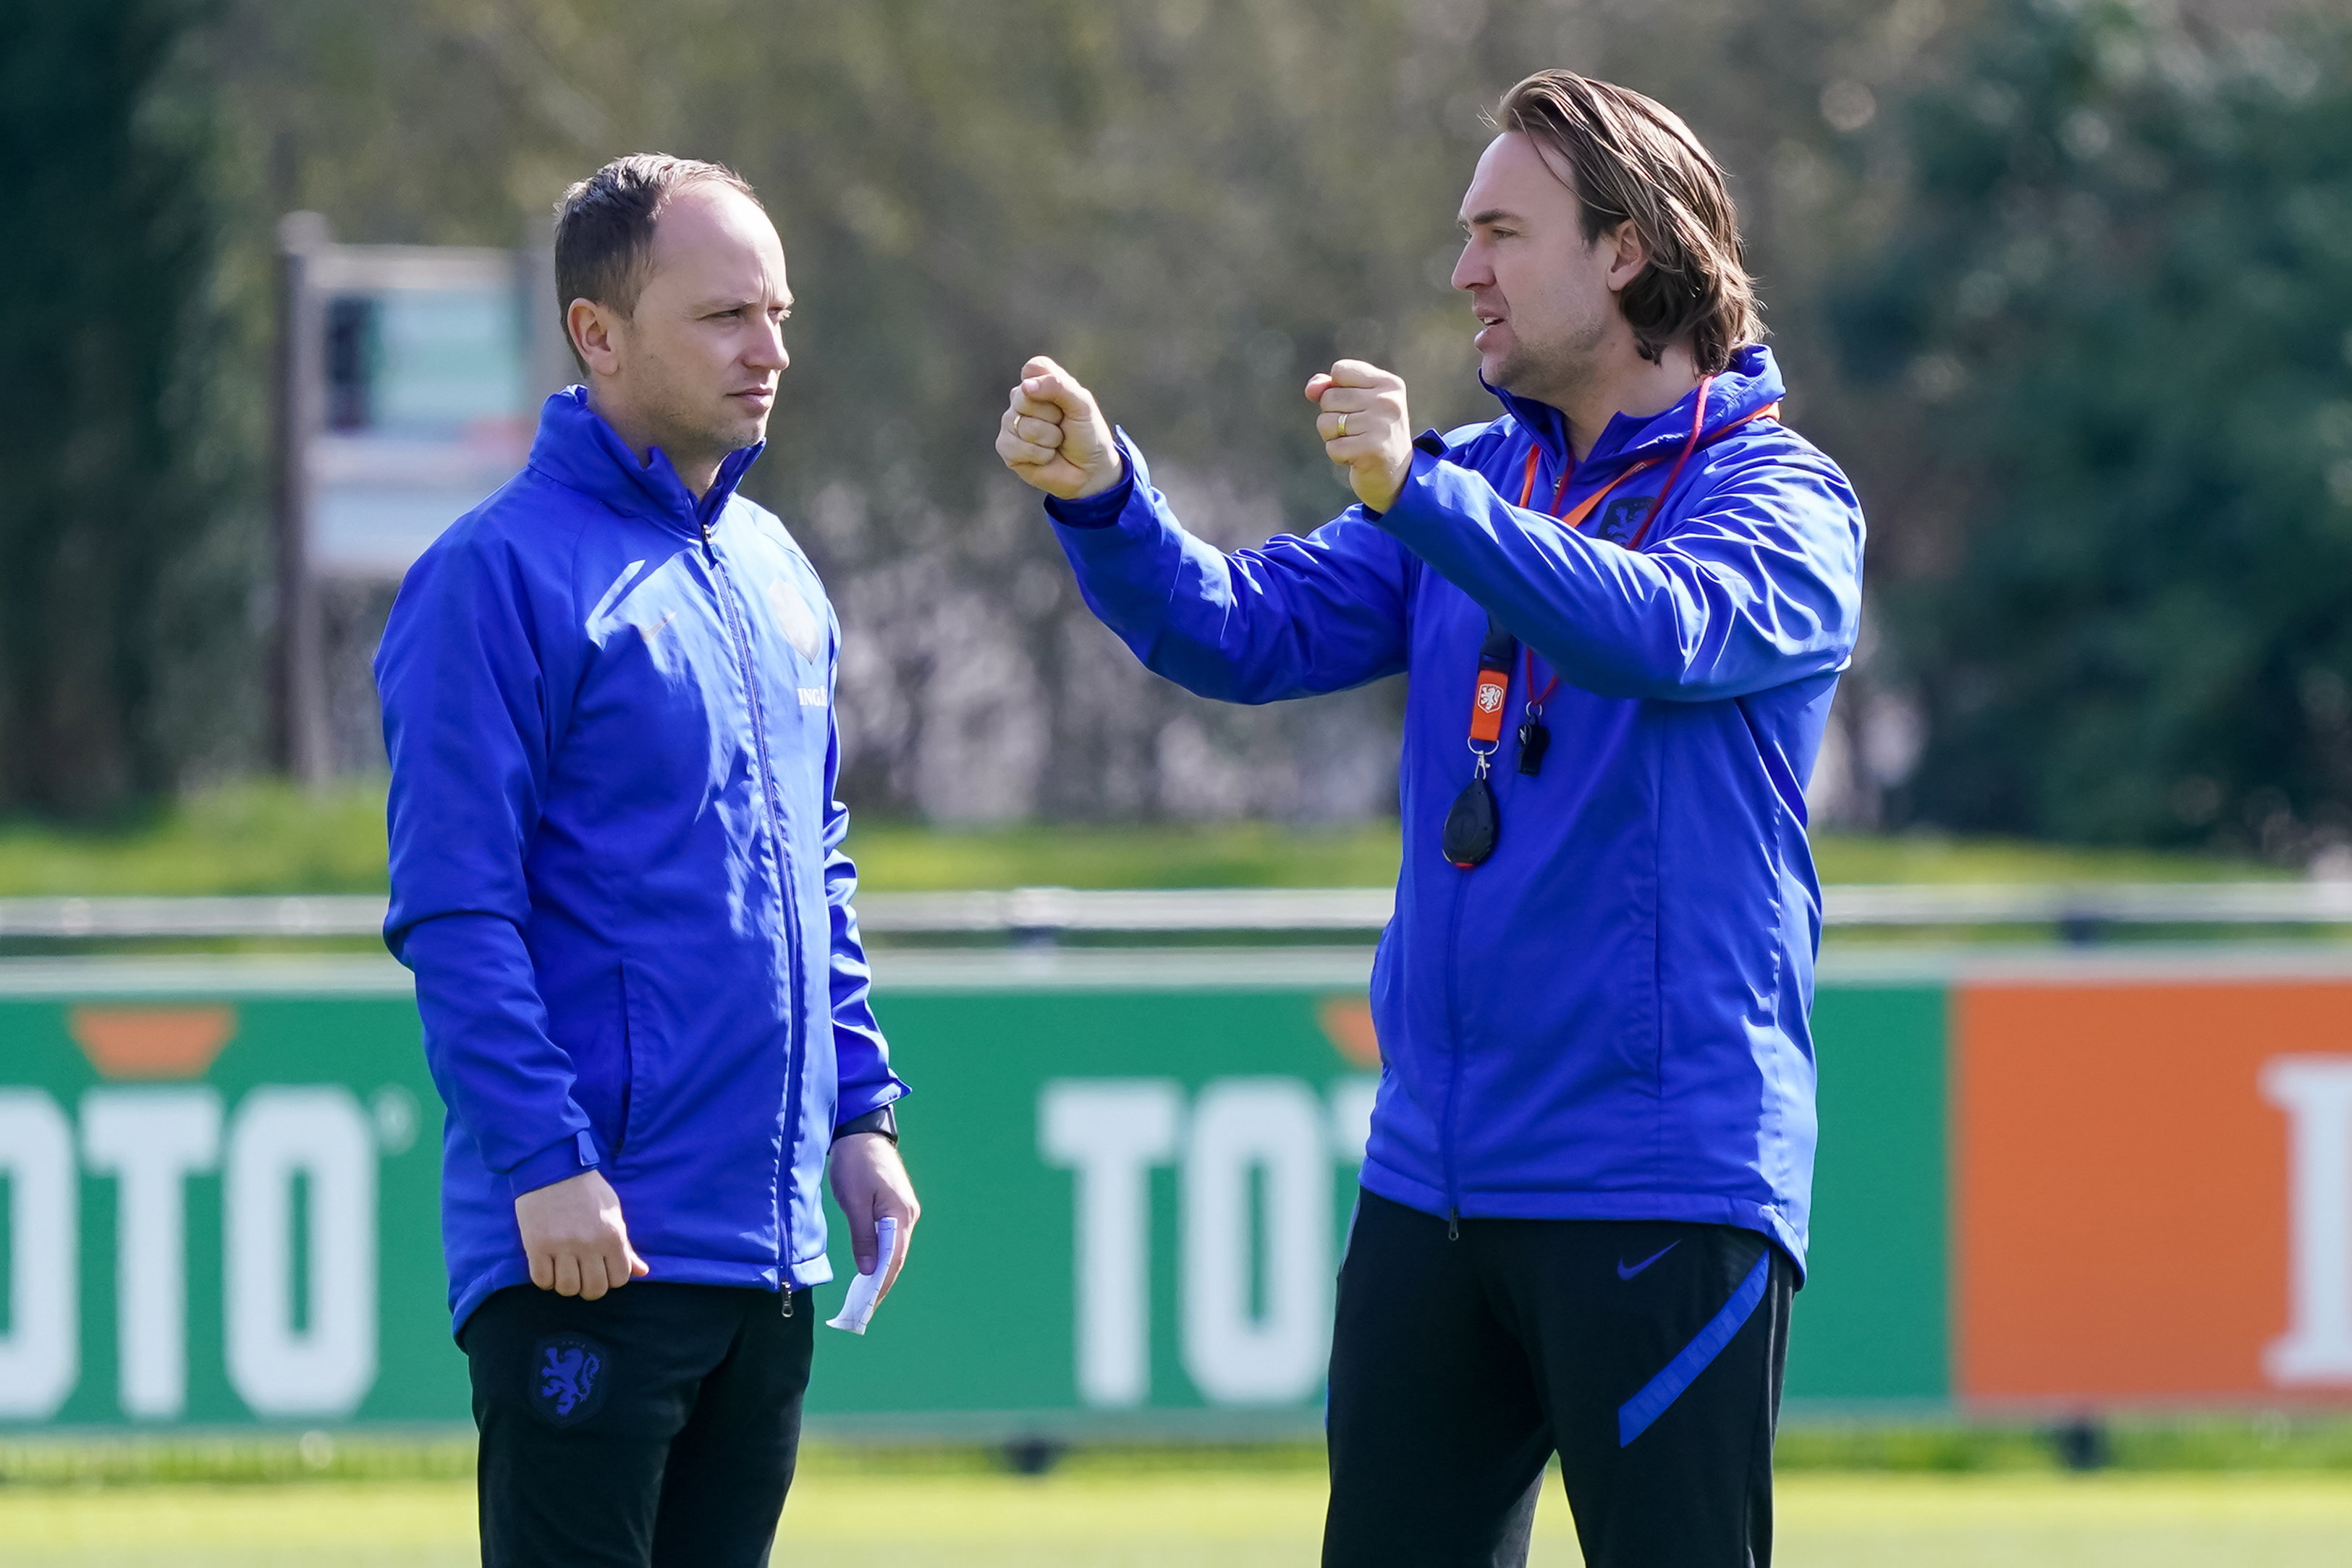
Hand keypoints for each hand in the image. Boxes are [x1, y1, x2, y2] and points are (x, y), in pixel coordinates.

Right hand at [514, 1169, 647, 1299]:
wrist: (553, 1169)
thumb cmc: (588, 1191)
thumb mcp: (614, 1213)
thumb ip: (626, 1246)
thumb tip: (642, 1272)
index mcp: (612, 1235)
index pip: (619, 1279)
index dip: (611, 1279)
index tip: (602, 1270)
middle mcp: (589, 1244)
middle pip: (594, 1289)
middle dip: (589, 1288)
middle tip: (582, 1275)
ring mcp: (562, 1246)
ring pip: (567, 1288)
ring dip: (566, 1284)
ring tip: (564, 1270)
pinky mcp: (536, 1245)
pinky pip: (541, 1280)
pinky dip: (545, 1279)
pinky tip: (547, 1267)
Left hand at [828, 1131, 920, 1304]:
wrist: (861, 1133)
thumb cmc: (855, 1163)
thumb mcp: (853, 1201)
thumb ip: (863, 1236)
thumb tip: (869, 1269)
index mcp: (900, 1214)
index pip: (894, 1258)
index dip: (881, 1284)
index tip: (869, 1306)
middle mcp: (908, 1214)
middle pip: (897, 1256)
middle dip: (882, 1283)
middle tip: (864, 1308)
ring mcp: (904, 1210)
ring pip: (894, 1248)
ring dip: (881, 1270)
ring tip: (865, 1294)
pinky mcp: (895, 1206)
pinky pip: (890, 1238)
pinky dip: (881, 1255)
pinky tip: (869, 1267)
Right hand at [997, 355, 1123, 499]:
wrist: (1089, 470)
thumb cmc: (1087, 434)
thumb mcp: (1083, 405)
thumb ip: (1059, 387)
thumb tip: (1026, 386)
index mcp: (1040, 381)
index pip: (1034, 368)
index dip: (1052, 385)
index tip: (1067, 402)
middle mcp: (1021, 399)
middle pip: (1025, 397)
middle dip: (1053, 416)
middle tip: (1062, 426)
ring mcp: (1011, 422)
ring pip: (1025, 426)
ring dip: (1049, 439)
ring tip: (1056, 443)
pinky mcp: (1006, 447)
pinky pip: (1015, 447)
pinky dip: (1040, 455)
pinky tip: (1046, 457)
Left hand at [1306, 360, 1412, 512]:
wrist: (1396, 476)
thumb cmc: (1371, 434)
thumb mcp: (1357, 404)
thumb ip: (1331, 388)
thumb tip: (1311, 390)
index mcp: (1388, 384)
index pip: (1340, 370)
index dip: (1336, 389)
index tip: (1356, 405)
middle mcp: (1387, 401)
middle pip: (1329, 397)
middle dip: (1333, 416)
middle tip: (1357, 430)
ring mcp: (1381, 425)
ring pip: (1326, 422)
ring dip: (1334, 437)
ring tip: (1356, 442)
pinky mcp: (1372, 450)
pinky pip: (1332, 446)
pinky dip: (1338, 454)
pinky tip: (1357, 457)